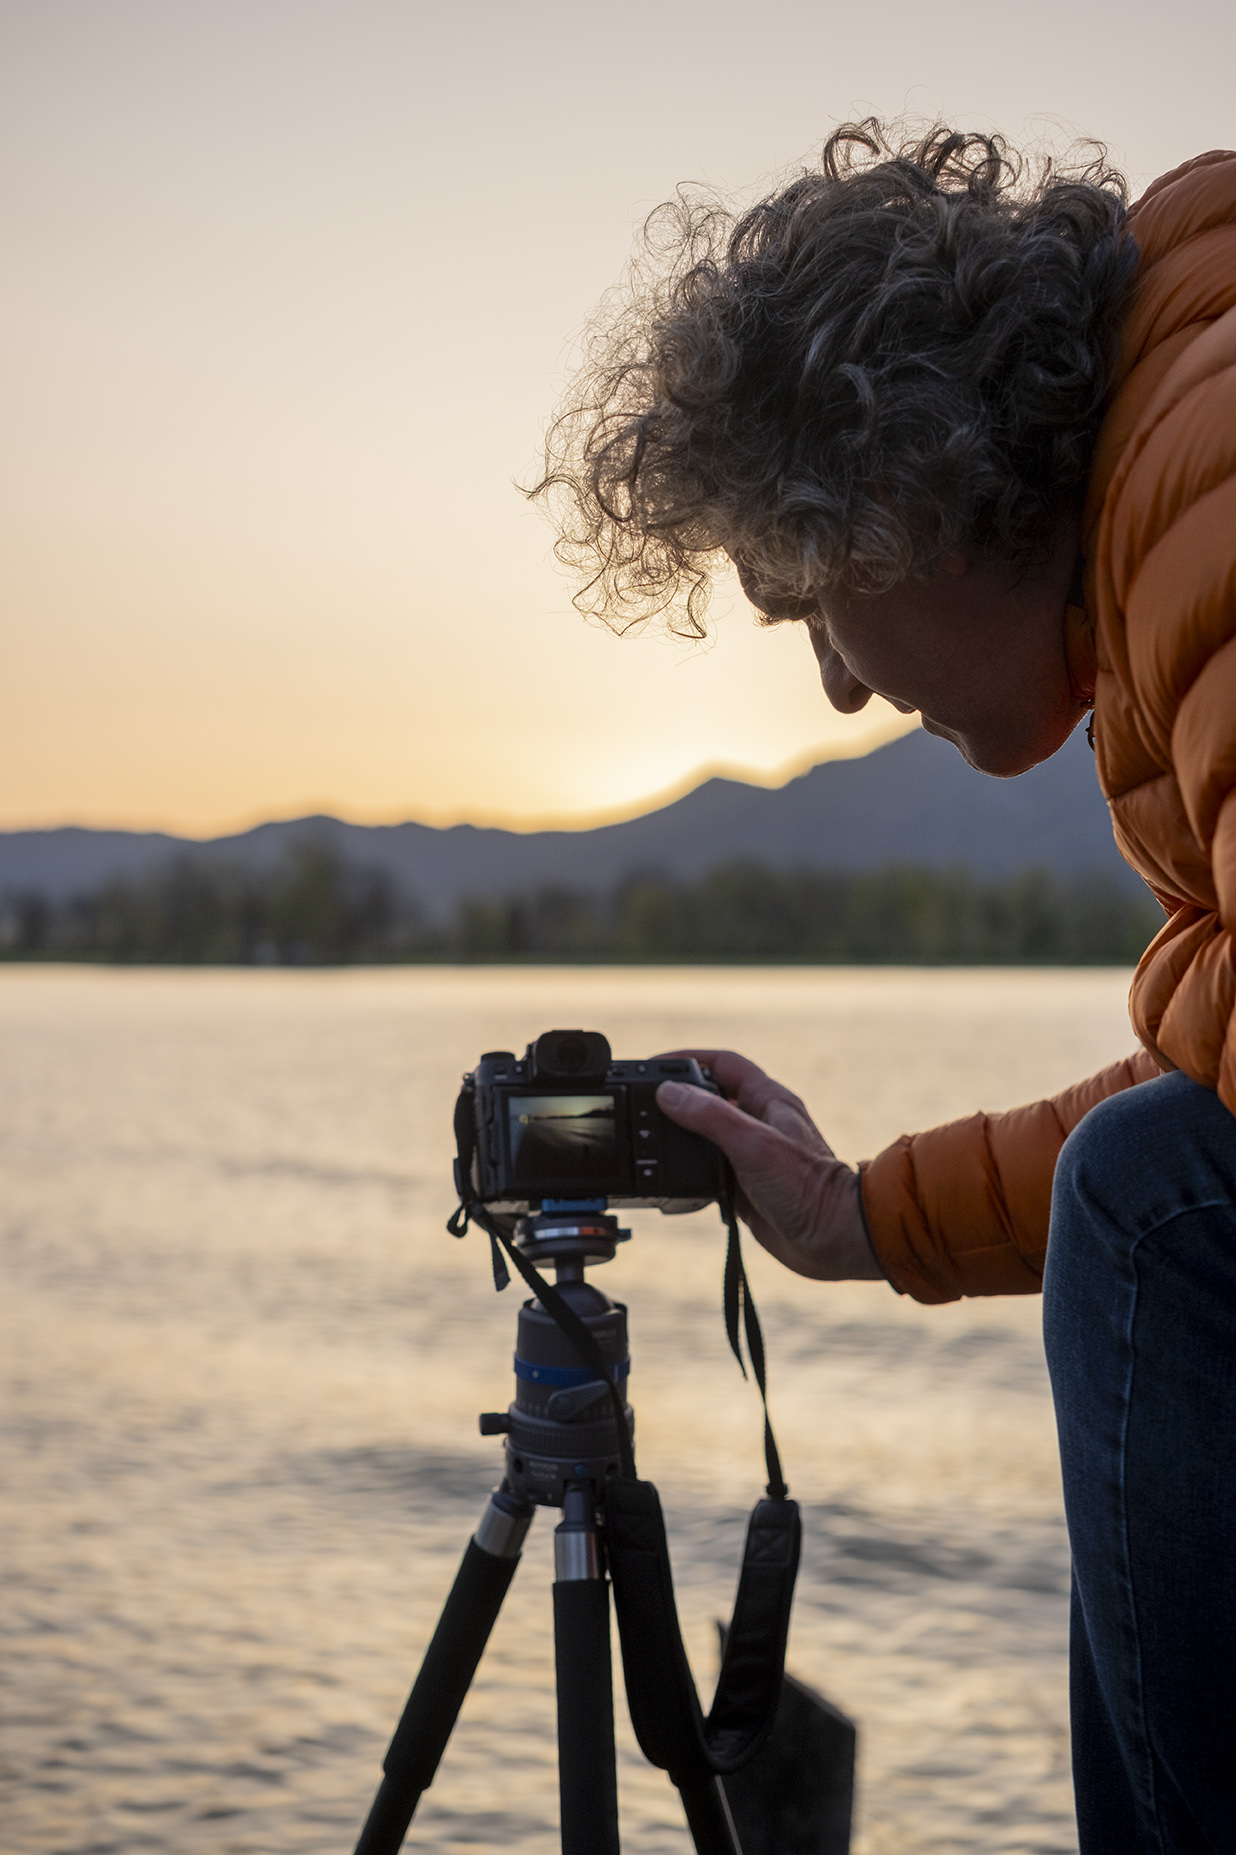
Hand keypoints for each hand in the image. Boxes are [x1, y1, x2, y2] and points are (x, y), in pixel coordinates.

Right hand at [655, 1049, 883, 1281]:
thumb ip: (710, 1116)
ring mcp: (752, 1156)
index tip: (654, 1064)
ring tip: (651, 1139)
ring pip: (707, 1135)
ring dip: (681, 1135)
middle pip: (711, 1096)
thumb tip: (668, 1093)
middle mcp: (759, 1123)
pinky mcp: (745, 1187)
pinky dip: (688, 1171)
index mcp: (768, 1100)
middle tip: (644, 1102)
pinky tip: (673, 1179)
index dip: (688, 1058)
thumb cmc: (808, 1188)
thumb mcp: (754, 1144)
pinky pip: (709, 1171)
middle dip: (678, 1096)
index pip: (723, 1064)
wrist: (834, 1239)